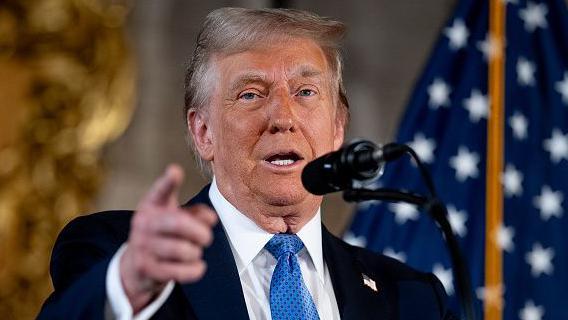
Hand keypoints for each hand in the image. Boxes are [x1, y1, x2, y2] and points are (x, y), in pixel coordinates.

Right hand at [119, 164, 217, 312]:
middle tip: (207, 237)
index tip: (175, 170)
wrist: (136, 267)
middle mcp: (143, 223)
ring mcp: (142, 246)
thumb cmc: (163, 235)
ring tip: (194, 252)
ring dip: (196, 252)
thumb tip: (211, 218)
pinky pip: (181, 271)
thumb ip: (195, 213)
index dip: (168, 181)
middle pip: (179, 223)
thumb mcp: (175, 218)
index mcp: (152, 205)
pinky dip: (195, 269)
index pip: (160, 191)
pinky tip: (197, 266)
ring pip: (183, 250)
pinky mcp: (146, 269)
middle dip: (200, 232)